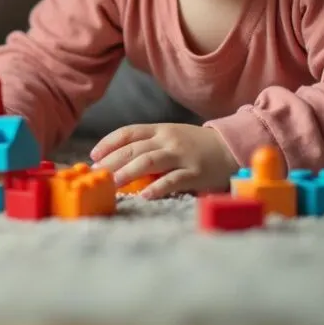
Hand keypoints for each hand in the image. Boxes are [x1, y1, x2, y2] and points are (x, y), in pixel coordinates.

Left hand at [90, 123, 238, 197]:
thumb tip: (118, 163)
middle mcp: (168, 139)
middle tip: (96, 174)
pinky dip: (157, 187)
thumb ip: (149, 146)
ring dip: (127, 172)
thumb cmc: (194, 145)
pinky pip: (173, 180)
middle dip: (112, 161)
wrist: (230, 147)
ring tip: (112, 183)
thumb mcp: (170, 138)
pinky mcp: (195, 173)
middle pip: (134, 148)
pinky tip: (144, 195)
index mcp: (160, 129)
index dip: (109, 143)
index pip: (128, 132)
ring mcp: (182, 155)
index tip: (93, 155)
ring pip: (149, 161)